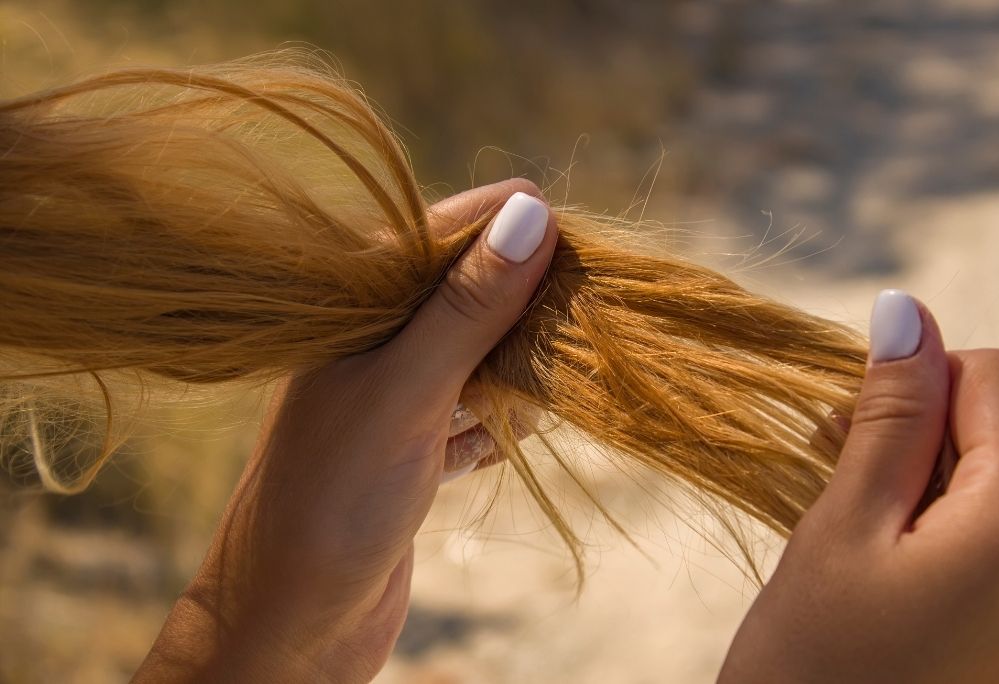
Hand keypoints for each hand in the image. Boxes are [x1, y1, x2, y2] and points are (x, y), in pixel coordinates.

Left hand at [134, 179, 557, 682]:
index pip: (447, 233)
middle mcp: (373, 339)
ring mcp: (394, 394)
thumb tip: (532, 212)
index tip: (581, 246)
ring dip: (518, 372)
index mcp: (354, 304)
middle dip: (526, 308)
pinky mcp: (412, 445)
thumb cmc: (334, 497)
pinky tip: (511, 438)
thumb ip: (467, 306)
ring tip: (544, 390)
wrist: (293, 620)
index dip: (515, 232)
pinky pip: (474, 413)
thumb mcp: (407, 390)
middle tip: (574, 326)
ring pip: (479, 355)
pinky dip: (499, 423)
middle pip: (472, 293)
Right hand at [720, 290, 998, 682]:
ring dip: (933, 477)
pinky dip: (952, 523)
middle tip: (841, 471)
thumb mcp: (843, 529)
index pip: (996, 377)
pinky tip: (896, 553)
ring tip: (861, 520)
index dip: (915, 387)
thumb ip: (888, 417)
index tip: (849, 433)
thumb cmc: (818, 665)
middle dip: (925, 431)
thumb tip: (905, 311)